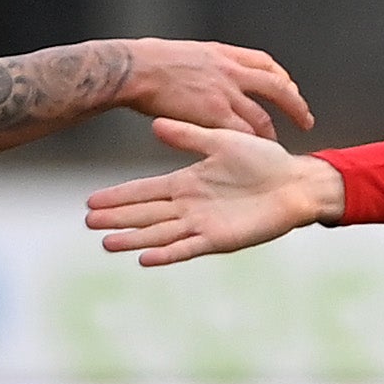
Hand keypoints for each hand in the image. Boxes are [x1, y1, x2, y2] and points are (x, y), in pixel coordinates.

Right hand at [85, 121, 345, 265]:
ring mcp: (203, 225)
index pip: (145, 191)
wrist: (294, 182)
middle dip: (118, 218)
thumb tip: (156, 125)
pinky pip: (187, 248)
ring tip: (107, 243)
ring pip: (160, 234)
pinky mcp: (220, 240)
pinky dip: (166, 253)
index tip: (92, 200)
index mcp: (188, 183)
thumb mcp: (222, 141)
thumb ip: (190, 136)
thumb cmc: (263, 160)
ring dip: (134, 239)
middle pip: (145, 215)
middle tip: (88, 222)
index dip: (119, 196)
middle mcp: (190, 207)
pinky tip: (145, 258)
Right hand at [119, 40, 311, 139]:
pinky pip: (242, 133)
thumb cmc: (146, 61)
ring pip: (262, 116)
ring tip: (276, 147)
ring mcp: (225, 92)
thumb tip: (203, 72)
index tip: (289, 88)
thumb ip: (203, 64)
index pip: (265, 63)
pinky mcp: (214, 113)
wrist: (132, 69)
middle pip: (277, 87)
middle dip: (295, 105)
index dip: (281, 78)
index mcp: (223, 54)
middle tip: (305, 120)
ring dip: (272, 133)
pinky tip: (254, 155)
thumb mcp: (185, 52)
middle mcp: (230, 70)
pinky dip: (250, 144)